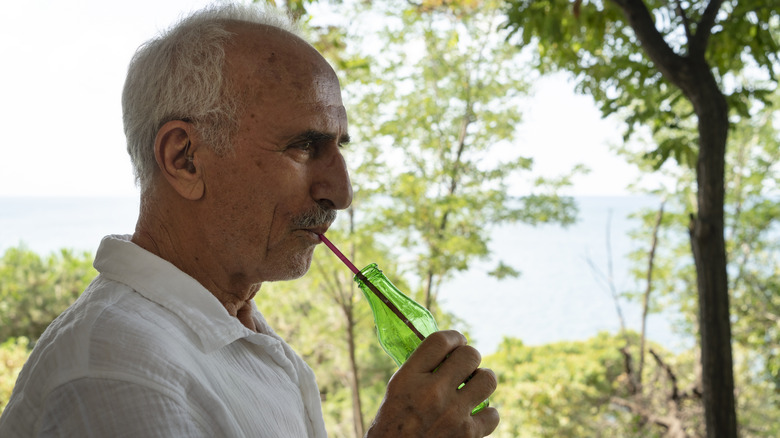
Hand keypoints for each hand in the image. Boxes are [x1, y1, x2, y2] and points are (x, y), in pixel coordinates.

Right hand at [366, 330, 498, 437]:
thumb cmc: (392, 424)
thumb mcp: (397, 390)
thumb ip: (419, 369)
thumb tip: (446, 352)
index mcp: (410, 378)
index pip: (440, 341)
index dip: (454, 337)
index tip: (457, 342)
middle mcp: (433, 392)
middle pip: (469, 355)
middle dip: (470, 357)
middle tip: (466, 365)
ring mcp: (453, 414)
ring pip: (488, 379)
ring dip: (483, 379)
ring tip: (475, 384)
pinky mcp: (468, 435)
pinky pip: (493, 414)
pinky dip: (487, 414)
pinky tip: (475, 414)